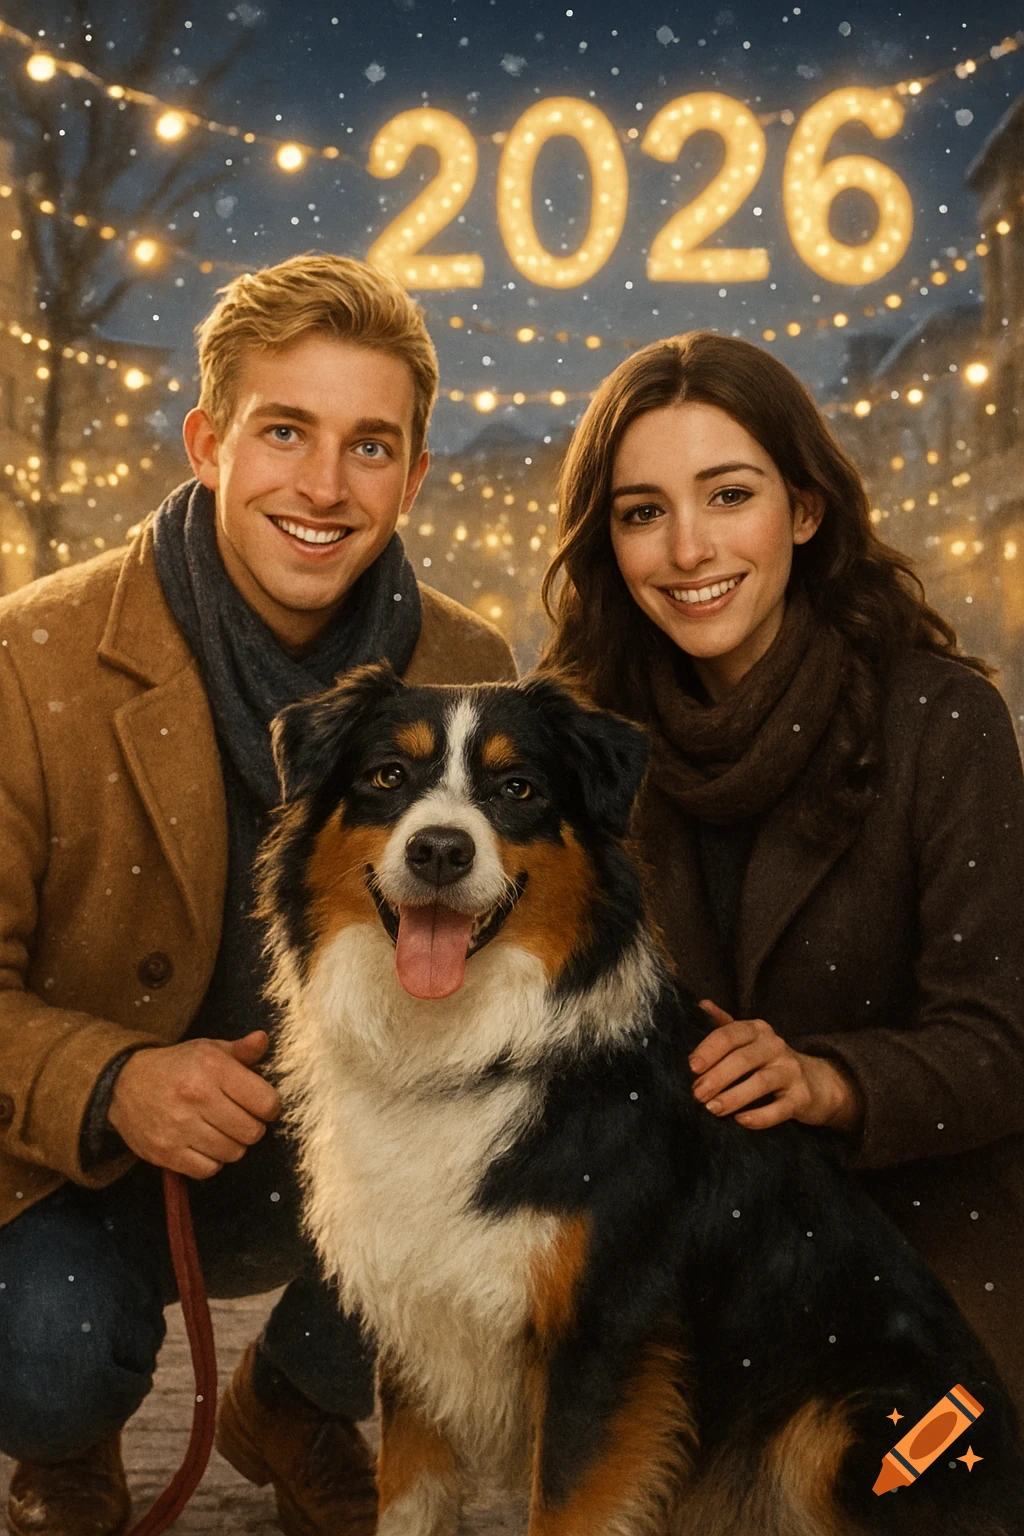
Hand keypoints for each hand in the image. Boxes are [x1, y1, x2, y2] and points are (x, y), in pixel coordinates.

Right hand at [108, 1030, 281, 1178]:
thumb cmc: (177, 1066)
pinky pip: (208, 1170)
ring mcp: (179, 1126)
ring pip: (232, 1153)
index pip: (265, 1102)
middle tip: (239, 1119)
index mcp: (212, 1067)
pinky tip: (203, 1144)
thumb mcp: (209, 1050)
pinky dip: (211, 1162)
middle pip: (252, 1132)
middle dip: (252, 1127)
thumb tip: (262, 1039)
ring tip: (220, 1130)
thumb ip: (241, 1050)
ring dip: (231, 1145)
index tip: (260, 1105)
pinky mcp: (165, 1152)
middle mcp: (196, 1096)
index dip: (269, 1107)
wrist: (124, 1084)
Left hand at [688, 1001, 864, 1133]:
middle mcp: (775, 1046)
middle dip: (716, 1076)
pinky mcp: (802, 1097)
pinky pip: (781, 1108)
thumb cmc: (770, 1061)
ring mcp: (790, 1071)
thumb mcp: (749, 1040)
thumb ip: (725, 1025)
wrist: (818, 1082)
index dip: (708, 1050)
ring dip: (733, 1096)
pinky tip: (741, 1121)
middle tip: (696, 1094)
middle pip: (742, 1059)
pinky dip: (761, 1116)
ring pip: (760, 1082)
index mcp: (757, 1030)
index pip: (729, 1034)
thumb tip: (699, 1005)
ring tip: (712, 1108)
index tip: (691, 1067)